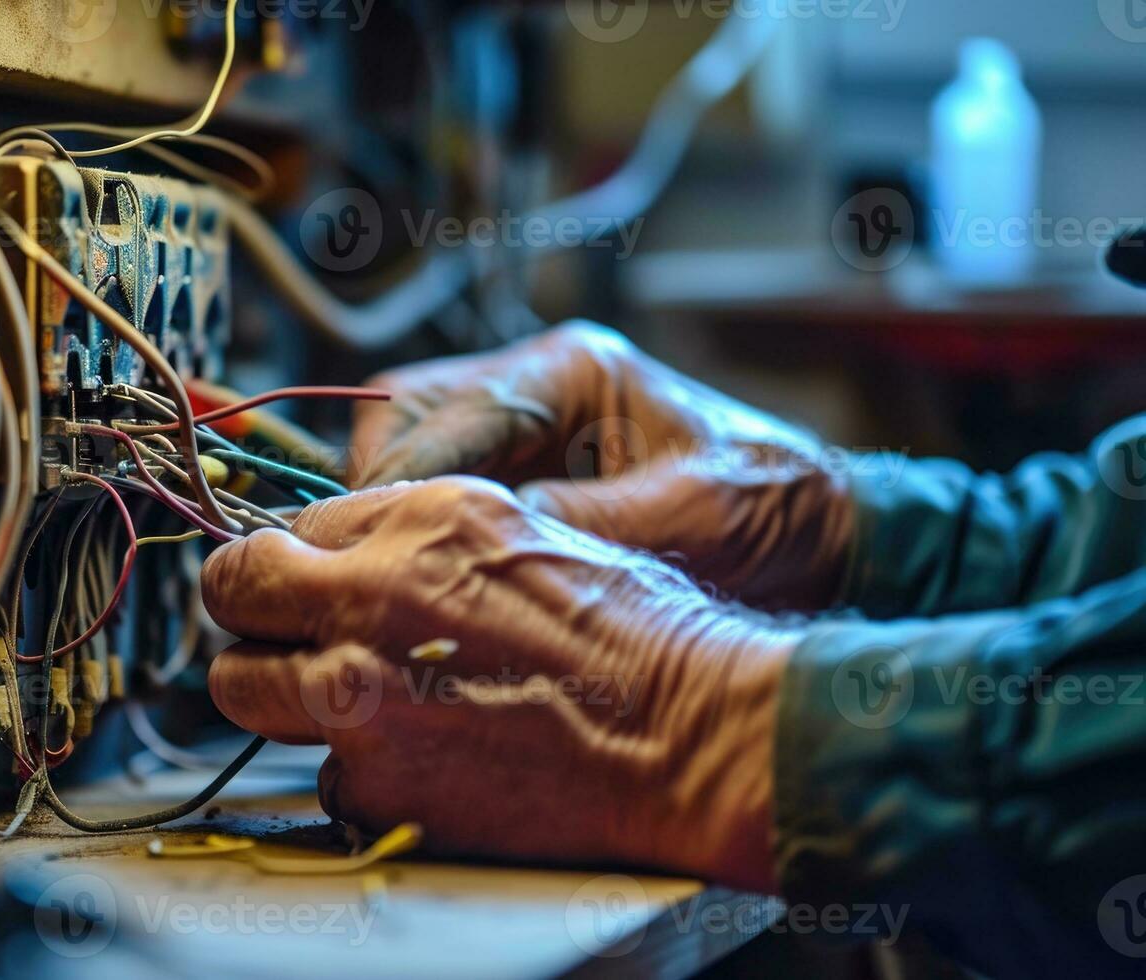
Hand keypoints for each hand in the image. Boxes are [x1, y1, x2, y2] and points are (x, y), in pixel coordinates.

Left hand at [201, 477, 797, 890]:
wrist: (685, 735)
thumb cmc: (625, 626)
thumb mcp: (511, 526)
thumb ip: (399, 530)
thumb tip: (320, 547)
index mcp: (407, 527)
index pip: (275, 533)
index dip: (285, 561)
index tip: (297, 582)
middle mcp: (367, 607)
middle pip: (229, 606)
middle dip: (253, 618)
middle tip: (292, 635)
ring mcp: (361, 707)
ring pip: (252, 693)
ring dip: (288, 693)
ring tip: (361, 700)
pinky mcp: (378, 792)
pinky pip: (325, 775)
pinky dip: (361, 768)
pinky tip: (427, 757)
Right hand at [348, 321, 853, 609]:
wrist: (826, 537)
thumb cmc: (771, 516)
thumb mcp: (685, 520)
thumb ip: (578, 526)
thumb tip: (472, 546)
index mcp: (572, 373)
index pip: (443, 412)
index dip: (397, 481)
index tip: (371, 545)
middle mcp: (535, 385)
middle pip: (402, 416)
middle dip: (375, 488)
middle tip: (373, 567)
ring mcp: (526, 427)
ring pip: (409, 451)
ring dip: (393, 513)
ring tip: (398, 581)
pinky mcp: (528, 473)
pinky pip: (446, 492)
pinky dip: (427, 533)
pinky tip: (434, 584)